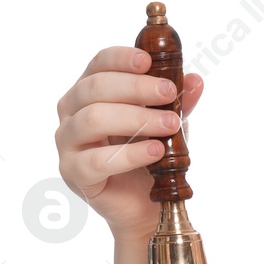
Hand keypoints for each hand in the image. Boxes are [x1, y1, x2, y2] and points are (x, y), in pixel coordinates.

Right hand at [54, 46, 203, 241]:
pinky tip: (155, 152)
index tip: (149, 61)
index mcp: (90, 91)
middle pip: (95, 88)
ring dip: (136, 119)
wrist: (146, 205)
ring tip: (170, 125)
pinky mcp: (73, 173)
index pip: (99, 64)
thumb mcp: (168, 124)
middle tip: (169, 94)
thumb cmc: (150, 156)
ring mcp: (67, 142)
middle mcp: (72, 112)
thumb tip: (195, 80)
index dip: (122, 58)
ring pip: (92, 119)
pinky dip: (130, 154)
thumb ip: (179, 102)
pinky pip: (97, 160)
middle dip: (136, 88)